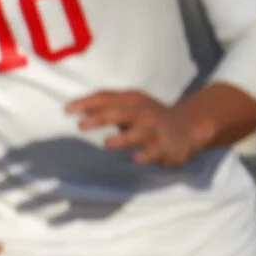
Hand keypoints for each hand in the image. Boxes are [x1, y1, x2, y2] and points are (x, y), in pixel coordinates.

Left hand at [68, 88, 215, 167]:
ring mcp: (154, 130)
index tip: (66, 110)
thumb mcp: (128, 107)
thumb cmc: (148, 117)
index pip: (106, 97)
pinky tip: (136, 158)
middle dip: (101, 118)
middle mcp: (142, 112)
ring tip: (106, 143)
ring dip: (123, 138)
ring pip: (139, 133)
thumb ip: (104, 106)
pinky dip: (146, 154)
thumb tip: (76, 108)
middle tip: (80, 125)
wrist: (188, 127)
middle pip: (120, 113)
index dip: (86, 103)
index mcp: (131, 100)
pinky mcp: (165, 147)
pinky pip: (155, 151)